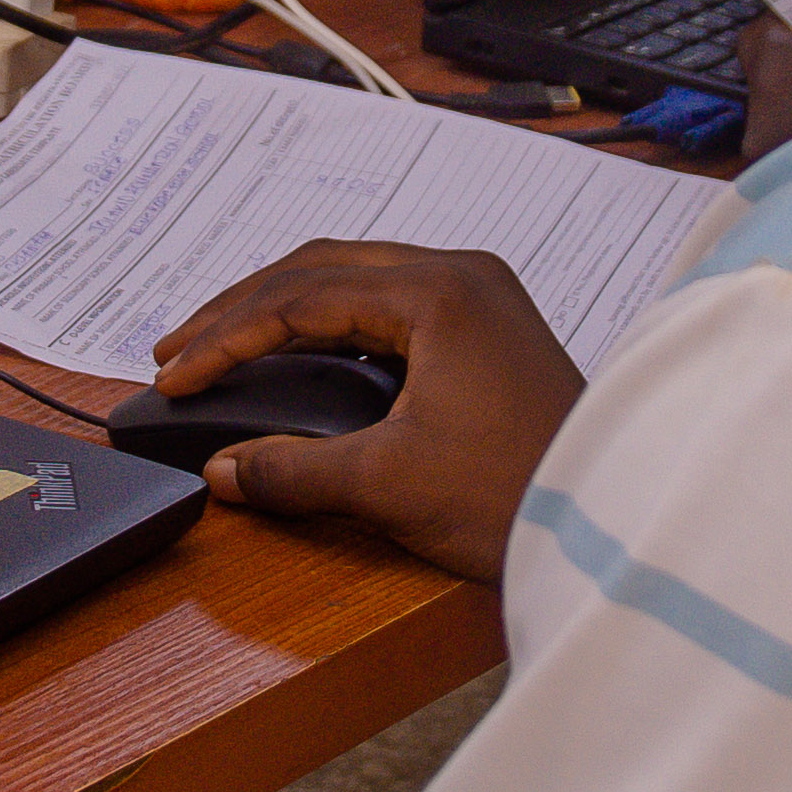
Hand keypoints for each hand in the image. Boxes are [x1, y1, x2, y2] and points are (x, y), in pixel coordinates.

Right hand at [146, 241, 578, 585]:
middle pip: (323, 268)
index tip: (175, 374)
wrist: (617, 523)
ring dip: (284, 310)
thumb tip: (223, 470)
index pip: (302, 295)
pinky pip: (388, 305)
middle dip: (243, 308)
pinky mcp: (490, 332)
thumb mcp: (390, 484)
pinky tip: (296, 354)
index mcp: (440, 291)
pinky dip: (330, 325)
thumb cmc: (523, 495)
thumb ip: (293, 470)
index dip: (226, 337)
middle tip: (178, 349)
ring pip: (356, 281)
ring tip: (222, 347)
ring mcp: (482, 299)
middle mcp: (463, 276)